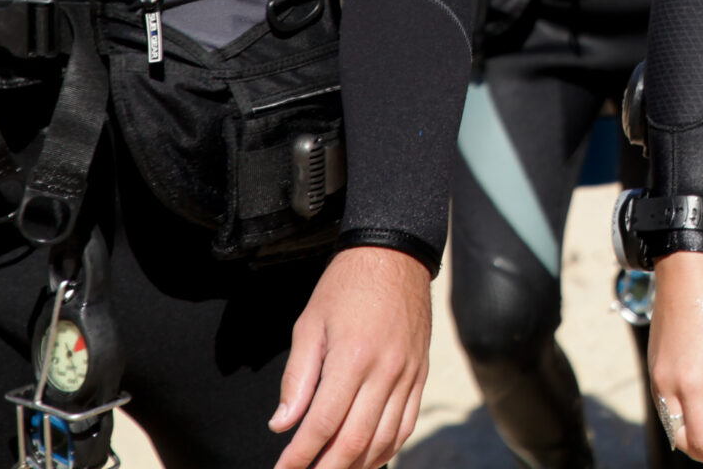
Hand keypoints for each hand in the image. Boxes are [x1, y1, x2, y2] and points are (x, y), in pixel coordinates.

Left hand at [271, 245, 432, 468]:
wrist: (396, 255)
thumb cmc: (346, 286)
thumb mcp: (310, 323)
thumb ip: (297, 376)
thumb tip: (282, 423)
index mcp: (352, 357)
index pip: (321, 424)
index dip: (299, 456)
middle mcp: (385, 371)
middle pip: (353, 442)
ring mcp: (407, 375)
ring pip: (382, 440)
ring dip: (355, 466)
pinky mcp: (420, 374)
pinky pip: (405, 425)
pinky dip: (385, 450)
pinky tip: (366, 459)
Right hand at [647, 251, 702, 468]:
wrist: (684, 277)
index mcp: (691, 383)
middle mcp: (668, 385)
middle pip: (683, 440)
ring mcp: (657, 378)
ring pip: (672, 426)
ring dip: (694, 439)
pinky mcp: (655, 369)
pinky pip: (666, 408)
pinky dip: (683, 421)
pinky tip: (702, 415)